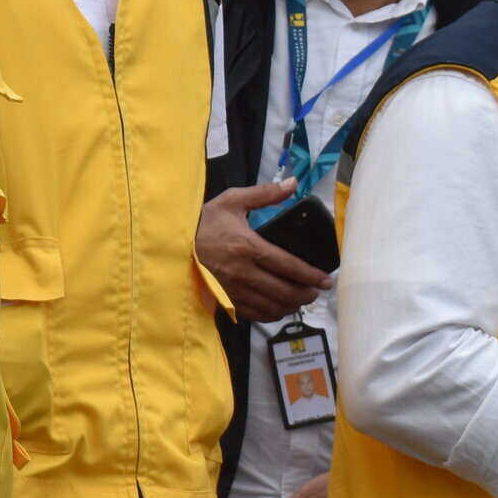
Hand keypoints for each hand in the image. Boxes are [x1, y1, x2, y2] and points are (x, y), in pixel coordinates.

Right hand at [195, 180, 332, 323]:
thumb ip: (264, 194)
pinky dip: (272, 314)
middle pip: (284, 291)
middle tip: (317, 291)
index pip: (288, 266)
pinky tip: (280, 308)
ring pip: (272, 306)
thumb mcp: (232, 201)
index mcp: (248, 247)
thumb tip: (293, 183)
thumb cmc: (204, 222)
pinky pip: (255, 314)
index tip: (326, 280)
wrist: (172, 244)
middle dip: (306, 294)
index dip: (310, 275)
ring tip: (302, 300)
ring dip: (292, 306)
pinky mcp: (225, 301)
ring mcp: (234, 290)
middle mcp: (243, 272)